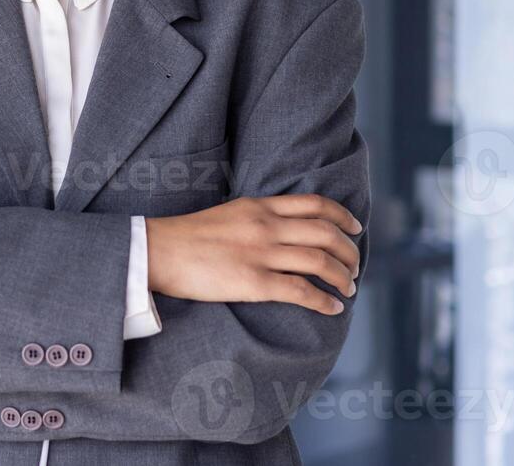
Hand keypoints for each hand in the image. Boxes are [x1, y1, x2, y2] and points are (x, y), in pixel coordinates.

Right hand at [145, 194, 362, 314]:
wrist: (158, 250)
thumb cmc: (189, 236)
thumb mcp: (230, 213)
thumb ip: (258, 217)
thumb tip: (283, 230)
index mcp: (260, 206)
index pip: (315, 204)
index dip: (342, 216)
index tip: (355, 228)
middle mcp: (266, 226)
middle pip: (325, 234)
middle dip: (349, 251)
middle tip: (355, 267)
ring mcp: (261, 254)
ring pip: (320, 262)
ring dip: (343, 277)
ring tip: (349, 288)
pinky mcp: (253, 282)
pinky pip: (301, 291)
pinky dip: (324, 300)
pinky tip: (332, 307)